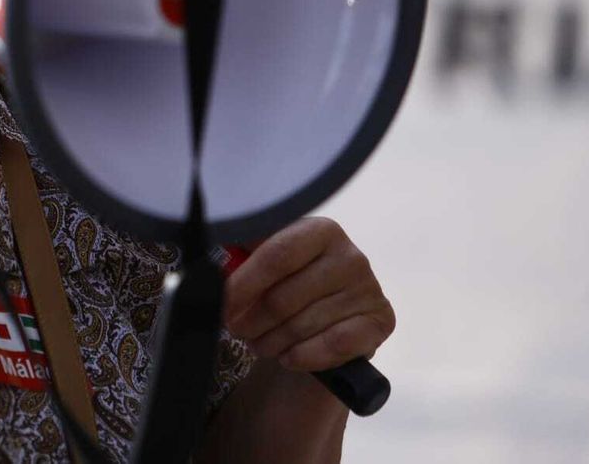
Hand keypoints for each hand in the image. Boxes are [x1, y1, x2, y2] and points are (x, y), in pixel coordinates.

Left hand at [222, 217, 394, 371]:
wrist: (326, 322)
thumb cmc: (287, 286)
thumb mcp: (265, 264)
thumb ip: (240, 258)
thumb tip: (207, 268)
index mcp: (318, 230)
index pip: (275, 255)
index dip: (243, 284)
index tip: (221, 304)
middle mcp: (350, 255)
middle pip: (285, 297)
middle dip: (251, 321)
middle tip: (237, 330)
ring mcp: (369, 289)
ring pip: (303, 325)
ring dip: (272, 342)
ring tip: (261, 343)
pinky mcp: (381, 322)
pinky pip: (333, 345)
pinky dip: (304, 356)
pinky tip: (288, 357)